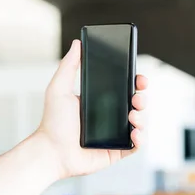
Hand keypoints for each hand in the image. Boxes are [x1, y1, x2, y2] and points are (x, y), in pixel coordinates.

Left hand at [36, 39, 147, 177]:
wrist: (51, 151)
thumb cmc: (53, 122)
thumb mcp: (59, 88)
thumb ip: (69, 66)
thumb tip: (77, 43)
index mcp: (101, 101)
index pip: (124, 88)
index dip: (136, 82)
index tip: (139, 78)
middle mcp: (110, 117)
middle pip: (136, 104)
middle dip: (143, 99)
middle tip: (137, 98)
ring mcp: (115, 135)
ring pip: (140, 123)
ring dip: (143, 118)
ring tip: (133, 116)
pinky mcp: (116, 151)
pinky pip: (136, 145)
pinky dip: (140, 138)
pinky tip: (134, 133)